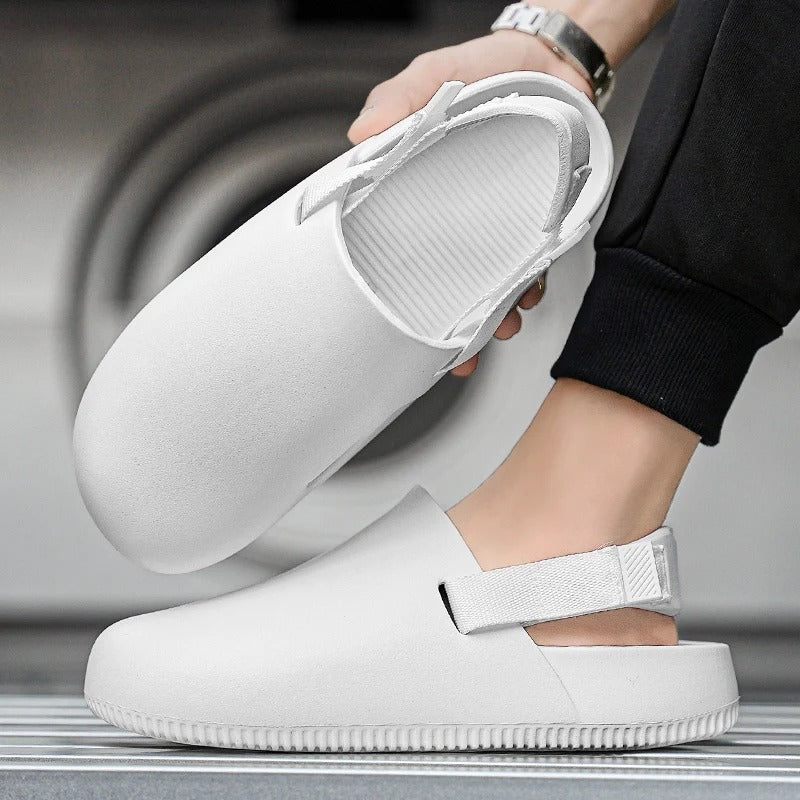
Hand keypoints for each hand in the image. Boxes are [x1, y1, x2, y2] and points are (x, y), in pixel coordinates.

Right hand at [347, 31, 590, 375]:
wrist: (548, 65)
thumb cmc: (483, 72)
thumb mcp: (435, 77)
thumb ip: (401, 100)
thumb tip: (361, 135)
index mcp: (418, 191)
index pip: (396, 246)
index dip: (394, 288)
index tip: (394, 323)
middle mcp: (451, 217)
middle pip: (442, 279)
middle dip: (448, 321)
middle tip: (453, 353)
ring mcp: (492, 222)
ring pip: (487, 281)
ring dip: (493, 313)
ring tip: (498, 329)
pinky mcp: (533, 219)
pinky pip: (531, 262)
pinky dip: (531, 283)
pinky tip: (529, 295)